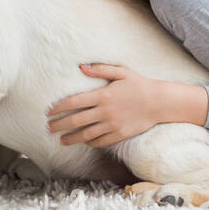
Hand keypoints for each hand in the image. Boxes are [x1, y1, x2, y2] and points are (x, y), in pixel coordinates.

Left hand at [44, 63, 163, 147]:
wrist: (159, 102)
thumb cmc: (139, 84)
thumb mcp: (121, 72)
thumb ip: (100, 69)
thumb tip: (81, 66)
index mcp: (102, 95)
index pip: (73, 102)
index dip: (58, 108)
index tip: (49, 112)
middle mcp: (105, 111)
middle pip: (75, 121)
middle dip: (59, 125)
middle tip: (49, 128)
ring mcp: (112, 125)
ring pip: (86, 135)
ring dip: (71, 138)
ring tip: (62, 140)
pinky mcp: (120, 134)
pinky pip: (100, 141)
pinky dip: (90, 142)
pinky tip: (84, 142)